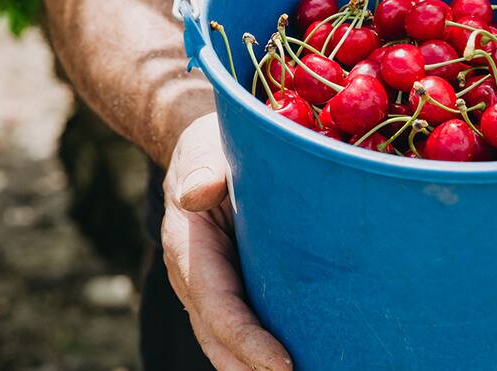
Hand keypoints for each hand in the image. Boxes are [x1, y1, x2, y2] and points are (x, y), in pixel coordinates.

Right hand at [161, 113, 292, 369]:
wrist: (203, 152)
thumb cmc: (212, 147)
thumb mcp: (204, 150)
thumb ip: (203, 172)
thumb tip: (196, 192)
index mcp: (189, 247)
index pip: (218, 306)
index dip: (248, 340)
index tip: (283, 365)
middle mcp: (196, 279)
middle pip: (221, 341)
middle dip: (253, 369)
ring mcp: (213, 290)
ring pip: (228, 345)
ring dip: (257, 369)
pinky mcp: (234, 291)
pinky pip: (244, 330)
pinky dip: (263, 355)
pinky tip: (307, 363)